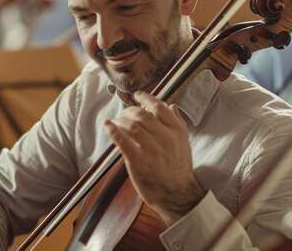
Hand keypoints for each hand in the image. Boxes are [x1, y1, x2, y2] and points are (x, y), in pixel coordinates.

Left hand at [104, 91, 204, 225]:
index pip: (159, 107)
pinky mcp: (138, 161)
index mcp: (176, 131)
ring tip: (115, 121)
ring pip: (131, 125)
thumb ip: (178, 123)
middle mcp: (165, 138)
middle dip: (129, 111)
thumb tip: (172, 105)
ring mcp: (152, 149)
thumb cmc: (179, 169)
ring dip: (120, 120)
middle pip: (142, 115)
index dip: (145, 98)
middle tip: (123, 114)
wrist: (178, 195)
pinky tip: (108, 125)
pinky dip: (113, 130)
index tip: (137, 95)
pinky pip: (122, 140)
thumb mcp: (184, 143)